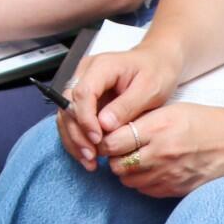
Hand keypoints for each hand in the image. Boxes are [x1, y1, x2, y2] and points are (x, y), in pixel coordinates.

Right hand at [55, 46, 181, 168]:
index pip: (83, 92)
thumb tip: (104, 125)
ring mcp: (82, 85)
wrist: (156, 62)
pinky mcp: (85, 99)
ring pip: (66, 114)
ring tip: (89, 161)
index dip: (86, 119)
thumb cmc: (156, 72)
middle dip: (77, 133)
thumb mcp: (149, 88)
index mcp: (101, 67)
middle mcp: (85, 74)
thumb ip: (126, 106)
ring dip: (74, 139)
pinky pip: (73, 119)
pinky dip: (78, 138)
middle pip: (68, 104)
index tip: (97, 140)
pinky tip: (89, 155)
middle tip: (91, 156)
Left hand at [102, 103, 223, 197]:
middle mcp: (161, 153)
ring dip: (125, 171)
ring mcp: (169, 175)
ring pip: (128, 180)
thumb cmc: (204, 122)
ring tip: (133, 158)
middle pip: (116, 164)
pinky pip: (145, 191)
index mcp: (158, 127)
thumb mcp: (170, 110)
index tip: (103, 136)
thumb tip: (110, 131)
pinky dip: (141, 181)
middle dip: (112, 157)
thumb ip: (140, 121)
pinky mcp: (176, 190)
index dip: (104, 140)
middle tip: (116, 149)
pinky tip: (149, 169)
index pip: (113, 141)